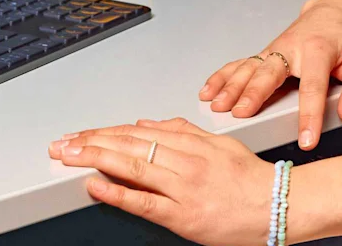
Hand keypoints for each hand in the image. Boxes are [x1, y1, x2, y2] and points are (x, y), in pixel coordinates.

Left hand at [49, 117, 276, 245]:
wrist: (278, 206)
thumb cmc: (251, 180)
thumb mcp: (220, 144)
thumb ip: (184, 132)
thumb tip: (148, 124)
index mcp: (193, 143)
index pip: (138, 132)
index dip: (105, 132)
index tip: (81, 134)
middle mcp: (186, 161)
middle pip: (130, 145)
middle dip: (91, 142)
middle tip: (63, 143)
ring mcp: (183, 188)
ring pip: (133, 166)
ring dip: (96, 159)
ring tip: (70, 156)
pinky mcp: (183, 215)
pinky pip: (144, 202)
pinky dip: (117, 192)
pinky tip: (95, 185)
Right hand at [199, 0, 341, 149]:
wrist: (335, 11)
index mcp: (320, 50)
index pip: (313, 86)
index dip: (309, 115)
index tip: (306, 140)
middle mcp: (291, 48)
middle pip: (270, 72)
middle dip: (254, 93)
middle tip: (242, 114)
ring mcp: (274, 51)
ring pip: (249, 68)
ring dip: (231, 86)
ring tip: (218, 106)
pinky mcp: (265, 55)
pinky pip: (240, 64)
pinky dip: (222, 76)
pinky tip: (209, 91)